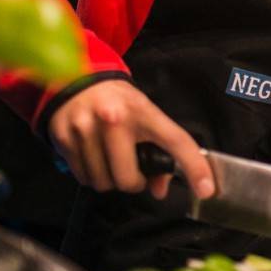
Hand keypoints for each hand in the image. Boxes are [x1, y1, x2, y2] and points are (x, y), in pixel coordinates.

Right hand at [48, 79, 213, 199]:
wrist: (81, 80)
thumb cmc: (120, 102)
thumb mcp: (146, 116)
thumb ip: (160, 151)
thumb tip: (159, 189)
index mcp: (144, 112)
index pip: (176, 142)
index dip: (194, 168)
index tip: (206, 189)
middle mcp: (114, 120)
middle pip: (127, 178)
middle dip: (133, 182)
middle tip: (133, 171)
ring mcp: (86, 129)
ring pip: (102, 182)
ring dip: (110, 180)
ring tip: (112, 161)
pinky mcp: (64, 138)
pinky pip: (82, 177)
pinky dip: (91, 175)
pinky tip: (95, 158)